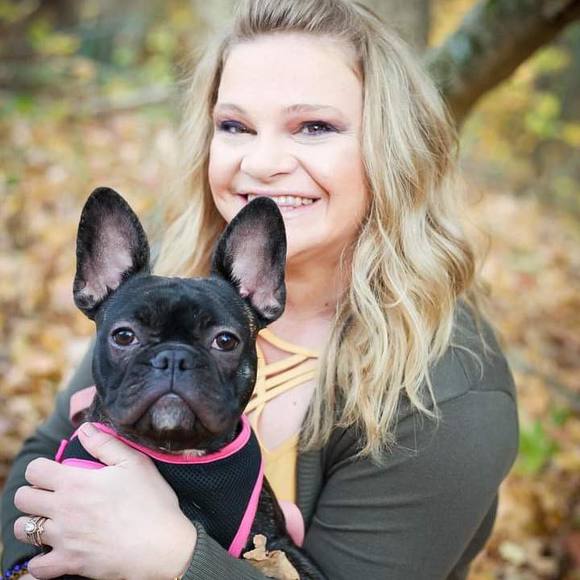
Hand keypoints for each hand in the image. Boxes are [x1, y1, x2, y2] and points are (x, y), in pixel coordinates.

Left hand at [13, 423, 196, 578]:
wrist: (162, 545)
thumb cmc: (151, 501)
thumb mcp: (135, 463)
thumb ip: (106, 443)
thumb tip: (85, 429)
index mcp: (76, 483)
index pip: (35, 470)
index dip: (41, 468)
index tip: (54, 471)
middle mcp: (63, 510)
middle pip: (23, 499)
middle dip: (32, 492)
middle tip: (51, 494)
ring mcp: (63, 539)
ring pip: (23, 530)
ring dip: (31, 523)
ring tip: (49, 520)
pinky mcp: (69, 563)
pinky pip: (36, 568)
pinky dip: (39, 561)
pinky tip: (51, 552)